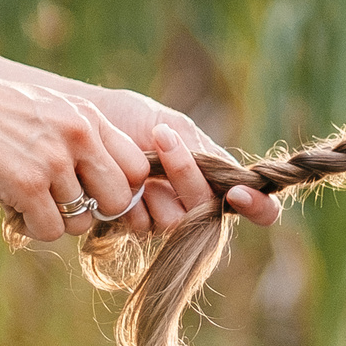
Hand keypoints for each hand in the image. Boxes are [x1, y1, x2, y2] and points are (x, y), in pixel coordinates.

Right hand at [0, 68, 148, 241]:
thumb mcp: (49, 108)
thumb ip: (80, 136)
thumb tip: (104, 182)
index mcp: (89, 117)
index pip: (138, 167)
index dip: (120, 188)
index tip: (94, 192)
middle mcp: (79, 137)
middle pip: (120, 200)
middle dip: (96, 212)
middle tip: (64, 205)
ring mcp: (54, 162)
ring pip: (82, 221)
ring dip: (56, 219)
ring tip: (27, 200)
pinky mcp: (26, 184)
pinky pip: (50, 231)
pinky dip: (32, 228)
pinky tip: (13, 208)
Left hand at [79, 85, 280, 230]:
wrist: (87, 122)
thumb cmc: (132, 119)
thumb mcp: (172, 124)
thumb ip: (202, 150)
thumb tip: (235, 177)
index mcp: (215, 176)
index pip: (257, 204)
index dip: (259, 207)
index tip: (238, 192)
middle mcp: (196, 202)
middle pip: (211, 210)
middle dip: (187, 176)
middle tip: (163, 140)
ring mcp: (166, 215)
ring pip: (179, 222)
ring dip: (159, 188)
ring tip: (138, 160)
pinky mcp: (137, 225)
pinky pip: (148, 226)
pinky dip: (136, 201)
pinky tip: (123, 181)